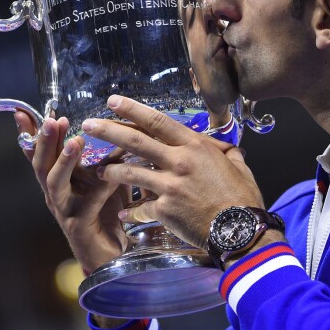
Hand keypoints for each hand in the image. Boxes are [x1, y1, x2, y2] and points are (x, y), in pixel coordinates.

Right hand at [15, 111, 128, 274]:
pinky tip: (112, 174)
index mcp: (59, 178)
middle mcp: (56, 193)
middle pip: (42, 165)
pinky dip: (101, 186)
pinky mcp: (80, 226)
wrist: (112, 251)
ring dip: (64, 161)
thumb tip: (114, 123)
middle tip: (52, 121)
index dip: (30, 133)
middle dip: (45, 141)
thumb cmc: (107, 209)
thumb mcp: (103, 174)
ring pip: (55, 184)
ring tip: (76, 141)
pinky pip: (89, 203)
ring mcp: (65, 210)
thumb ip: (104, 152)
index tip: (22, 112)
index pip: (39, 152)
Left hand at [85, 95, 264, 249]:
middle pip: (136, 141)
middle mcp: (179, 161)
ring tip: (99, 171)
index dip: (133, 110)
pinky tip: (124, 213)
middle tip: (87, 124)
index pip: (158, 121)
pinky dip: (131, 211)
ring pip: (130, 173)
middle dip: (108, 130)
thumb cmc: (241, 194)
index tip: (113, 101)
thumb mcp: (235, 163)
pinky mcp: (165, 210)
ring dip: (110, 171)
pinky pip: (141, 209)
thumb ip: (222, 150)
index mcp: (194, 146)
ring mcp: (169, 186)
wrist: (241, 229)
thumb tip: (220, 145)